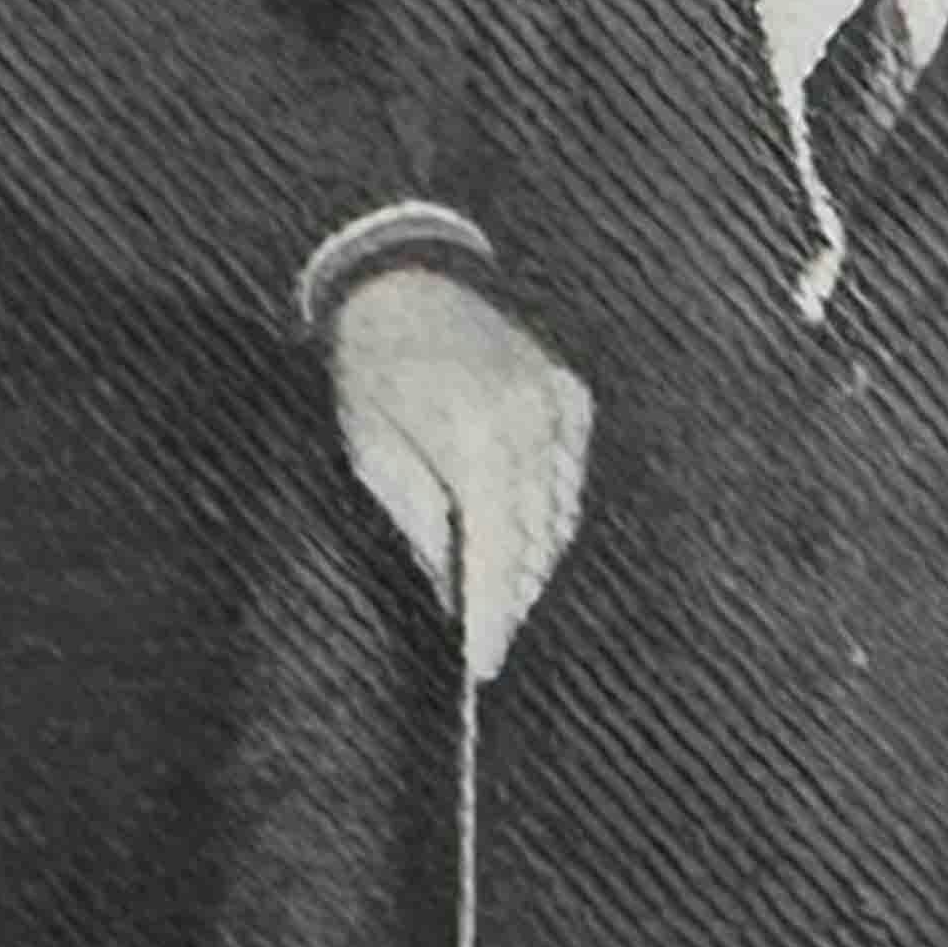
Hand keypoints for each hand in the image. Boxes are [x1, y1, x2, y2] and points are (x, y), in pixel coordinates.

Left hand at [329, 266, 591, 680]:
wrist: (405, 281)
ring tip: (500, 595)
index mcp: (479, 440)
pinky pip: (570, 481)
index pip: (498, 556)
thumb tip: (457, 595)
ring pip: (562, 519)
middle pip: (536, 545)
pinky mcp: (573, 397)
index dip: (492, 617)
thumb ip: (424, 529)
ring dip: (532, 562)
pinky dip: (548, 516)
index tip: (483, 665)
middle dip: (511, 597)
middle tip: (487, 637)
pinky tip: (519, 536)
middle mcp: (534, 425)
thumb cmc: (374, 369)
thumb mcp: (375, 456)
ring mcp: (562, 408)